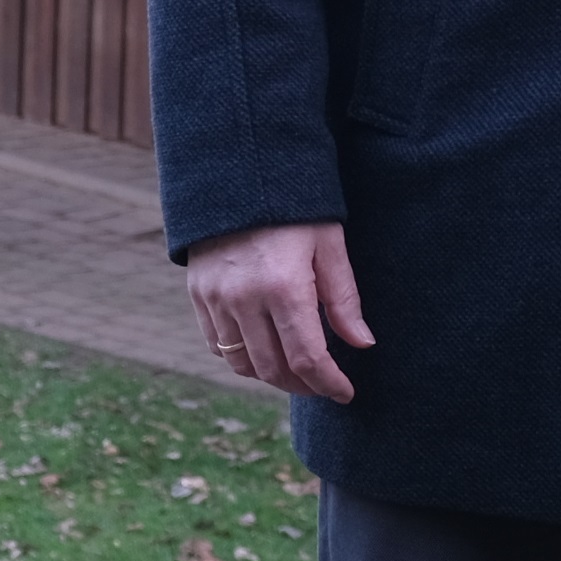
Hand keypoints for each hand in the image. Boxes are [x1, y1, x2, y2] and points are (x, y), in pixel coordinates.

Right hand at [185, 221, 369, 401]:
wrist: (240, 167)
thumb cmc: (295, 206)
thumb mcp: (329, 244)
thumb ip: (344, 299)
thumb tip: (362, 344)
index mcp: (284, 287)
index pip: (307, 359)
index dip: (329, 384)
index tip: (345, 393)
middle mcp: (245, 299)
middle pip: (273, 369)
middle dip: (303, 385)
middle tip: (324, 384)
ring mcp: (215, 299)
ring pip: (243, 364)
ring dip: (271, 376)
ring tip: (296, 371)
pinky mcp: (198, 294)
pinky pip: (217, 345)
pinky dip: (242, 358)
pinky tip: (263, 350)